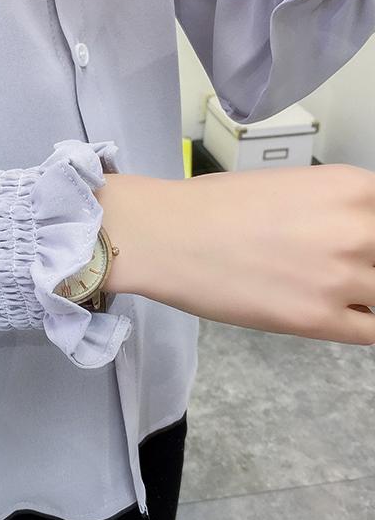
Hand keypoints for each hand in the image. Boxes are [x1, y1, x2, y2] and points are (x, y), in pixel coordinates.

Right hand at [95, 164, 374, 345]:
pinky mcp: (315, 319)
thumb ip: (338, 210)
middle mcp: (359, 230)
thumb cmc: (213, 206)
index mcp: (353, 188)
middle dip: (372, 267)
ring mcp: (340, 277)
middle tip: (345, 273)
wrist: (164, 235)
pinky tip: (340, 316)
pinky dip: (364, 324)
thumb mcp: (294, 188)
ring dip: (368, 296)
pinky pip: (373, 332)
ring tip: (338, 294)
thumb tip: (357, 237)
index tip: (364, 252)